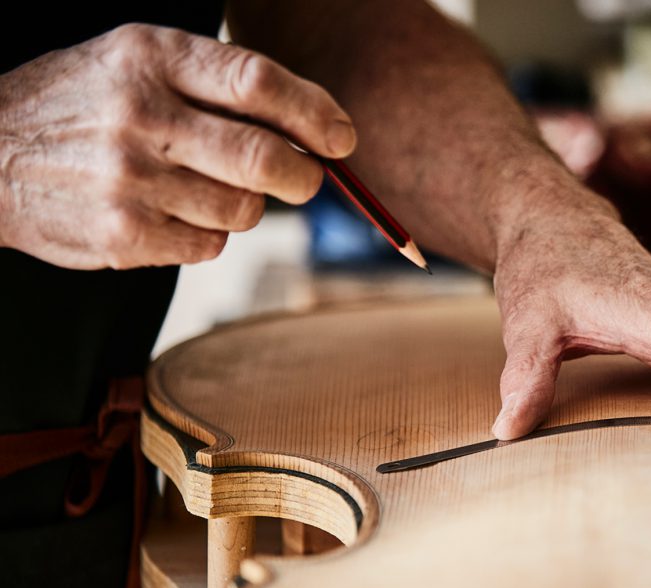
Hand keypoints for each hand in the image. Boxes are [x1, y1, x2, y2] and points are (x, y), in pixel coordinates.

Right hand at [0, 23, 355, 268]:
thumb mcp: (137, 61)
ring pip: (245, 210)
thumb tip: (318, 127)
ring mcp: (130, 181)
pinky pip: (211, 245)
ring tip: (216, 188)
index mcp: (150, 58)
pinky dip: (212, 233)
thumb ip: (218, 82)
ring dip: (251, 206)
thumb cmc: (86, 104)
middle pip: (265, 158)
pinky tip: (177, 212)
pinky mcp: (124, 236)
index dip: (315, 113)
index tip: (341, 137)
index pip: (257, 83)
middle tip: (306, 177)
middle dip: (306, 176)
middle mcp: (141, 116)